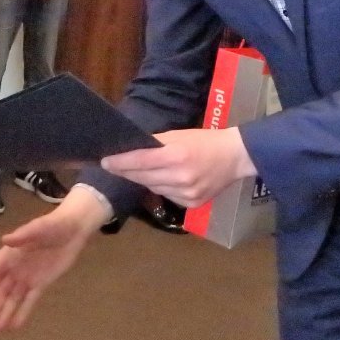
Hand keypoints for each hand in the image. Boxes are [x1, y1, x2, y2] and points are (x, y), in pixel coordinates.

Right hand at [0, 187, 107, 329]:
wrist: (73, 229)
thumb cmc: (53, 225)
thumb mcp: (38, 228)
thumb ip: (22, 236)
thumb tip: (4, 240)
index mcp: (11, 253)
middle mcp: (15, 267)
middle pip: (1, 289)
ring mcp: (28, 277)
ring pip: (13, 297)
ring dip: (5, 312)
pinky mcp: (41, 283)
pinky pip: (30, 300)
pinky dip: (22, 312)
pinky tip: (15, 325)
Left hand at [100, 127, 256, 207]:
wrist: (235, 157)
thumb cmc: (205, 140)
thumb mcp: (179, 135)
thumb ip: (156, 144)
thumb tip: (132, 149)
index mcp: (177, 156)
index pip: (140, 161)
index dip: (120, 162)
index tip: (104, 161)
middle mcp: (180, 177)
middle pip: (143, 177)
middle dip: (125, 172)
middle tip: (110, 166)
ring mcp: (187, 193)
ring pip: (153, 188)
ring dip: (141, 180)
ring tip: (131, 172)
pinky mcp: (192, 204)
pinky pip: (167, 196)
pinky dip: (159, 187)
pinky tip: (157, 180)